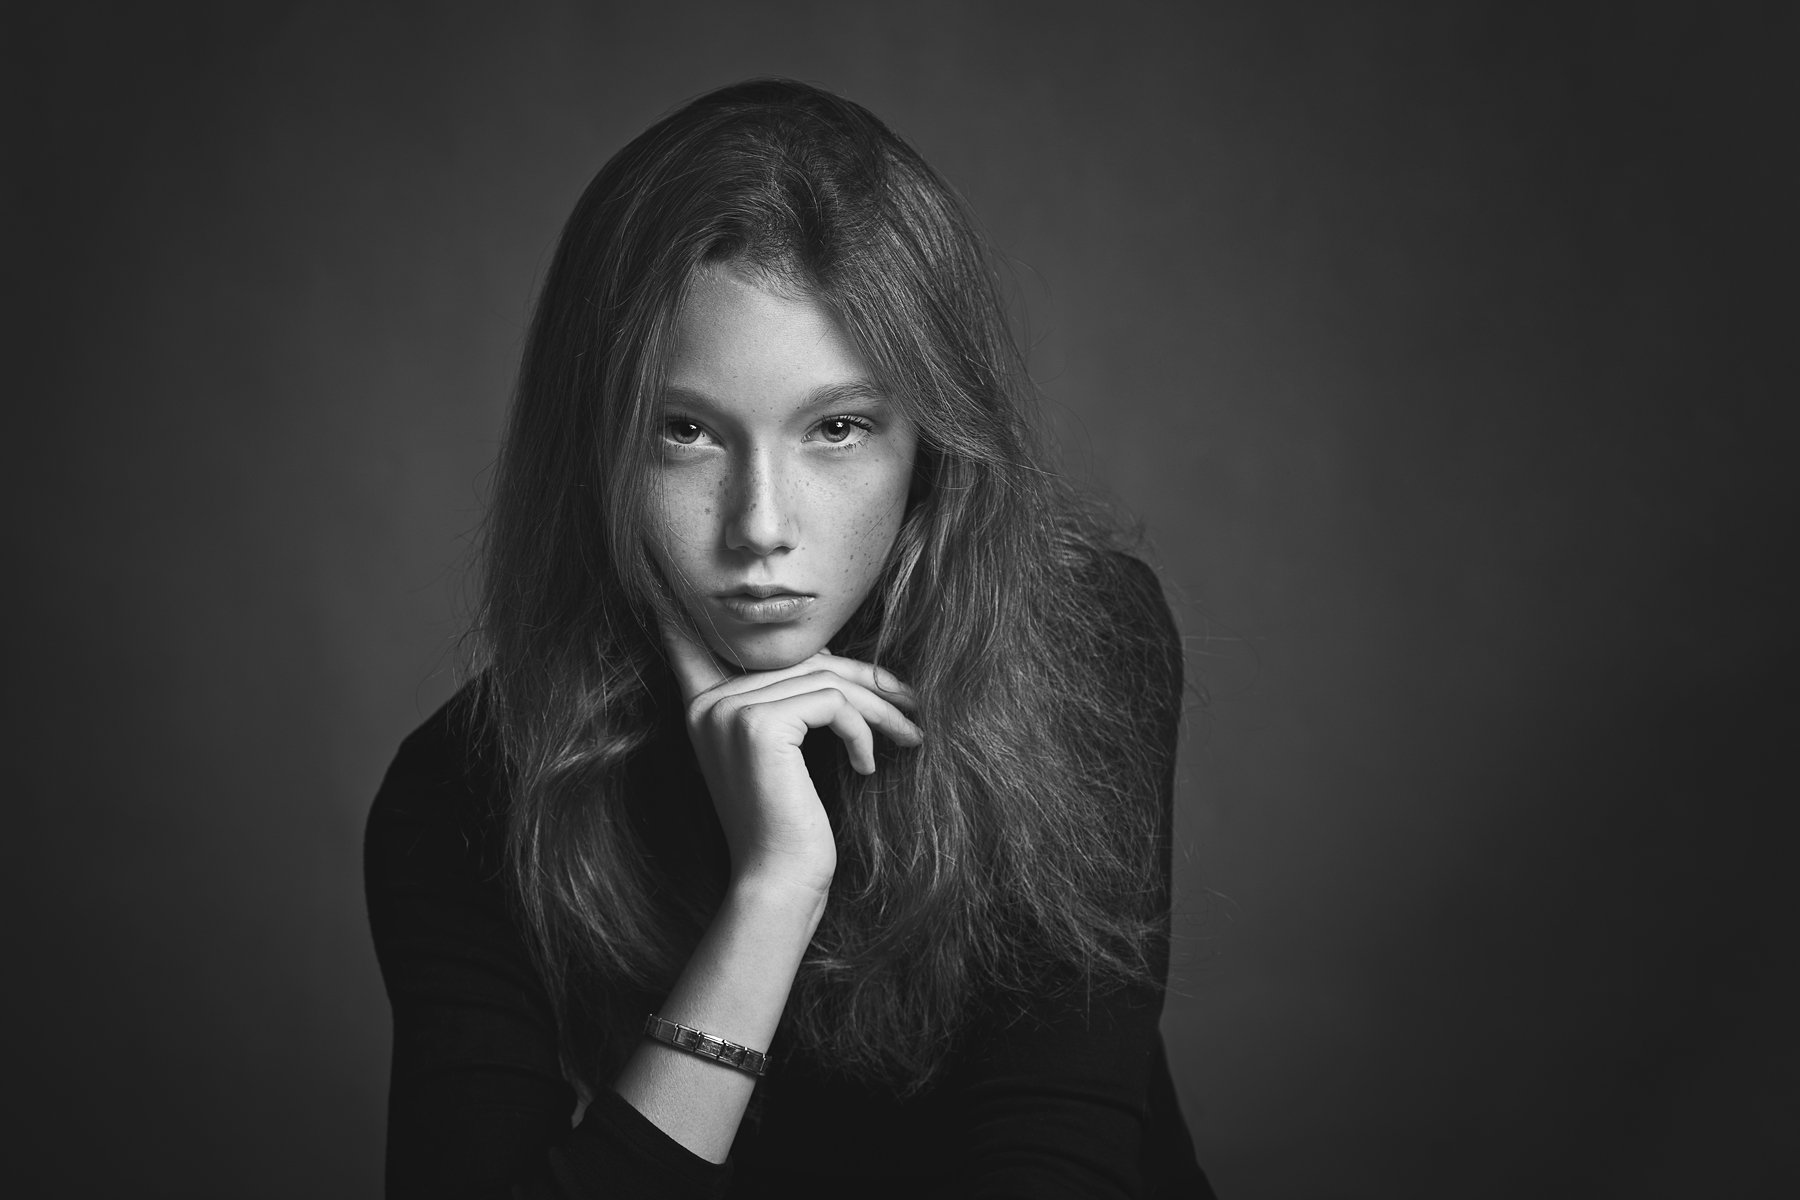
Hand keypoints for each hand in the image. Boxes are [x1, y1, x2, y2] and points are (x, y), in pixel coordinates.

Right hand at [662, 625, 923, 892]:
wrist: (778, 881)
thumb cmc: (789, 824)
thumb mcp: (779, 753)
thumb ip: (782, 701)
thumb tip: (829, 654)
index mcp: (702, 705)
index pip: (696, 643)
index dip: (688, 611)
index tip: (668, 590)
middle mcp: (708, 701)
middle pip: (802, 660)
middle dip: (864, 679)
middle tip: (910, 702)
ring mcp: (729, 710)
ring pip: (825, 679)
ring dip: (879, 708)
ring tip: (910, 734)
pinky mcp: (759, 724)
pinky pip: (833, 702)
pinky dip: (864, 730)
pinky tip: (869, 765)